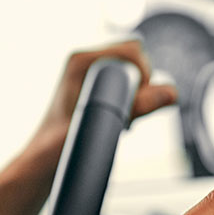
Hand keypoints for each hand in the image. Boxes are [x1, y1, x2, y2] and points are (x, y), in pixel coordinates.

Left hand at [29, 39, 177, 153]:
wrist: (41, 165)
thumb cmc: (60, 148)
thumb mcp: (106, 124)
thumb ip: (137, 107)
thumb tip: (172, 92)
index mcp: (80, 61)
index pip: (132, 49)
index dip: (143, 76)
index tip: (133, 104)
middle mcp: (84, 63)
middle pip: (135, 59)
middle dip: (141, 86)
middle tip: (127, 116)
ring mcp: (89, 76)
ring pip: (132, 75)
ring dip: (136, 97)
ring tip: (121, 121)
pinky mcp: (94, 90)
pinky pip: (126, 87)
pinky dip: (130, 104)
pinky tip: (119, 123)